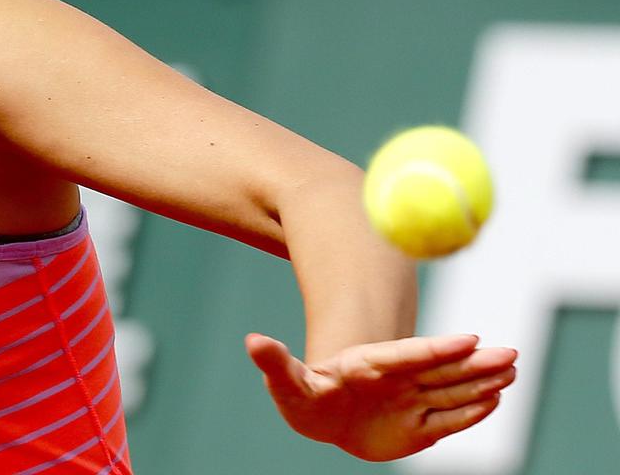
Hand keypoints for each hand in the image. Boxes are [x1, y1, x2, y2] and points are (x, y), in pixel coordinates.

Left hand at [245, 332, 517, 461]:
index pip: (408, 355)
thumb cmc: (303, 398)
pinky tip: (495, 399)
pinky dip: (472, 410)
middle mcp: (397, 380)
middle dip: (474, 362)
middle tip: (509, 352)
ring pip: (452, 390)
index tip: (467, 338)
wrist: (321, 418)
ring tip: (512, 368)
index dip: (437, 348)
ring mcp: (411, 401)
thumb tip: (253, 341)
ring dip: (481, 381)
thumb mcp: (286, 384)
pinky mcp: (419, 426)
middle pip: (441, 369)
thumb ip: (276, 363)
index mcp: (369, 366)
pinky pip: (450, 418)